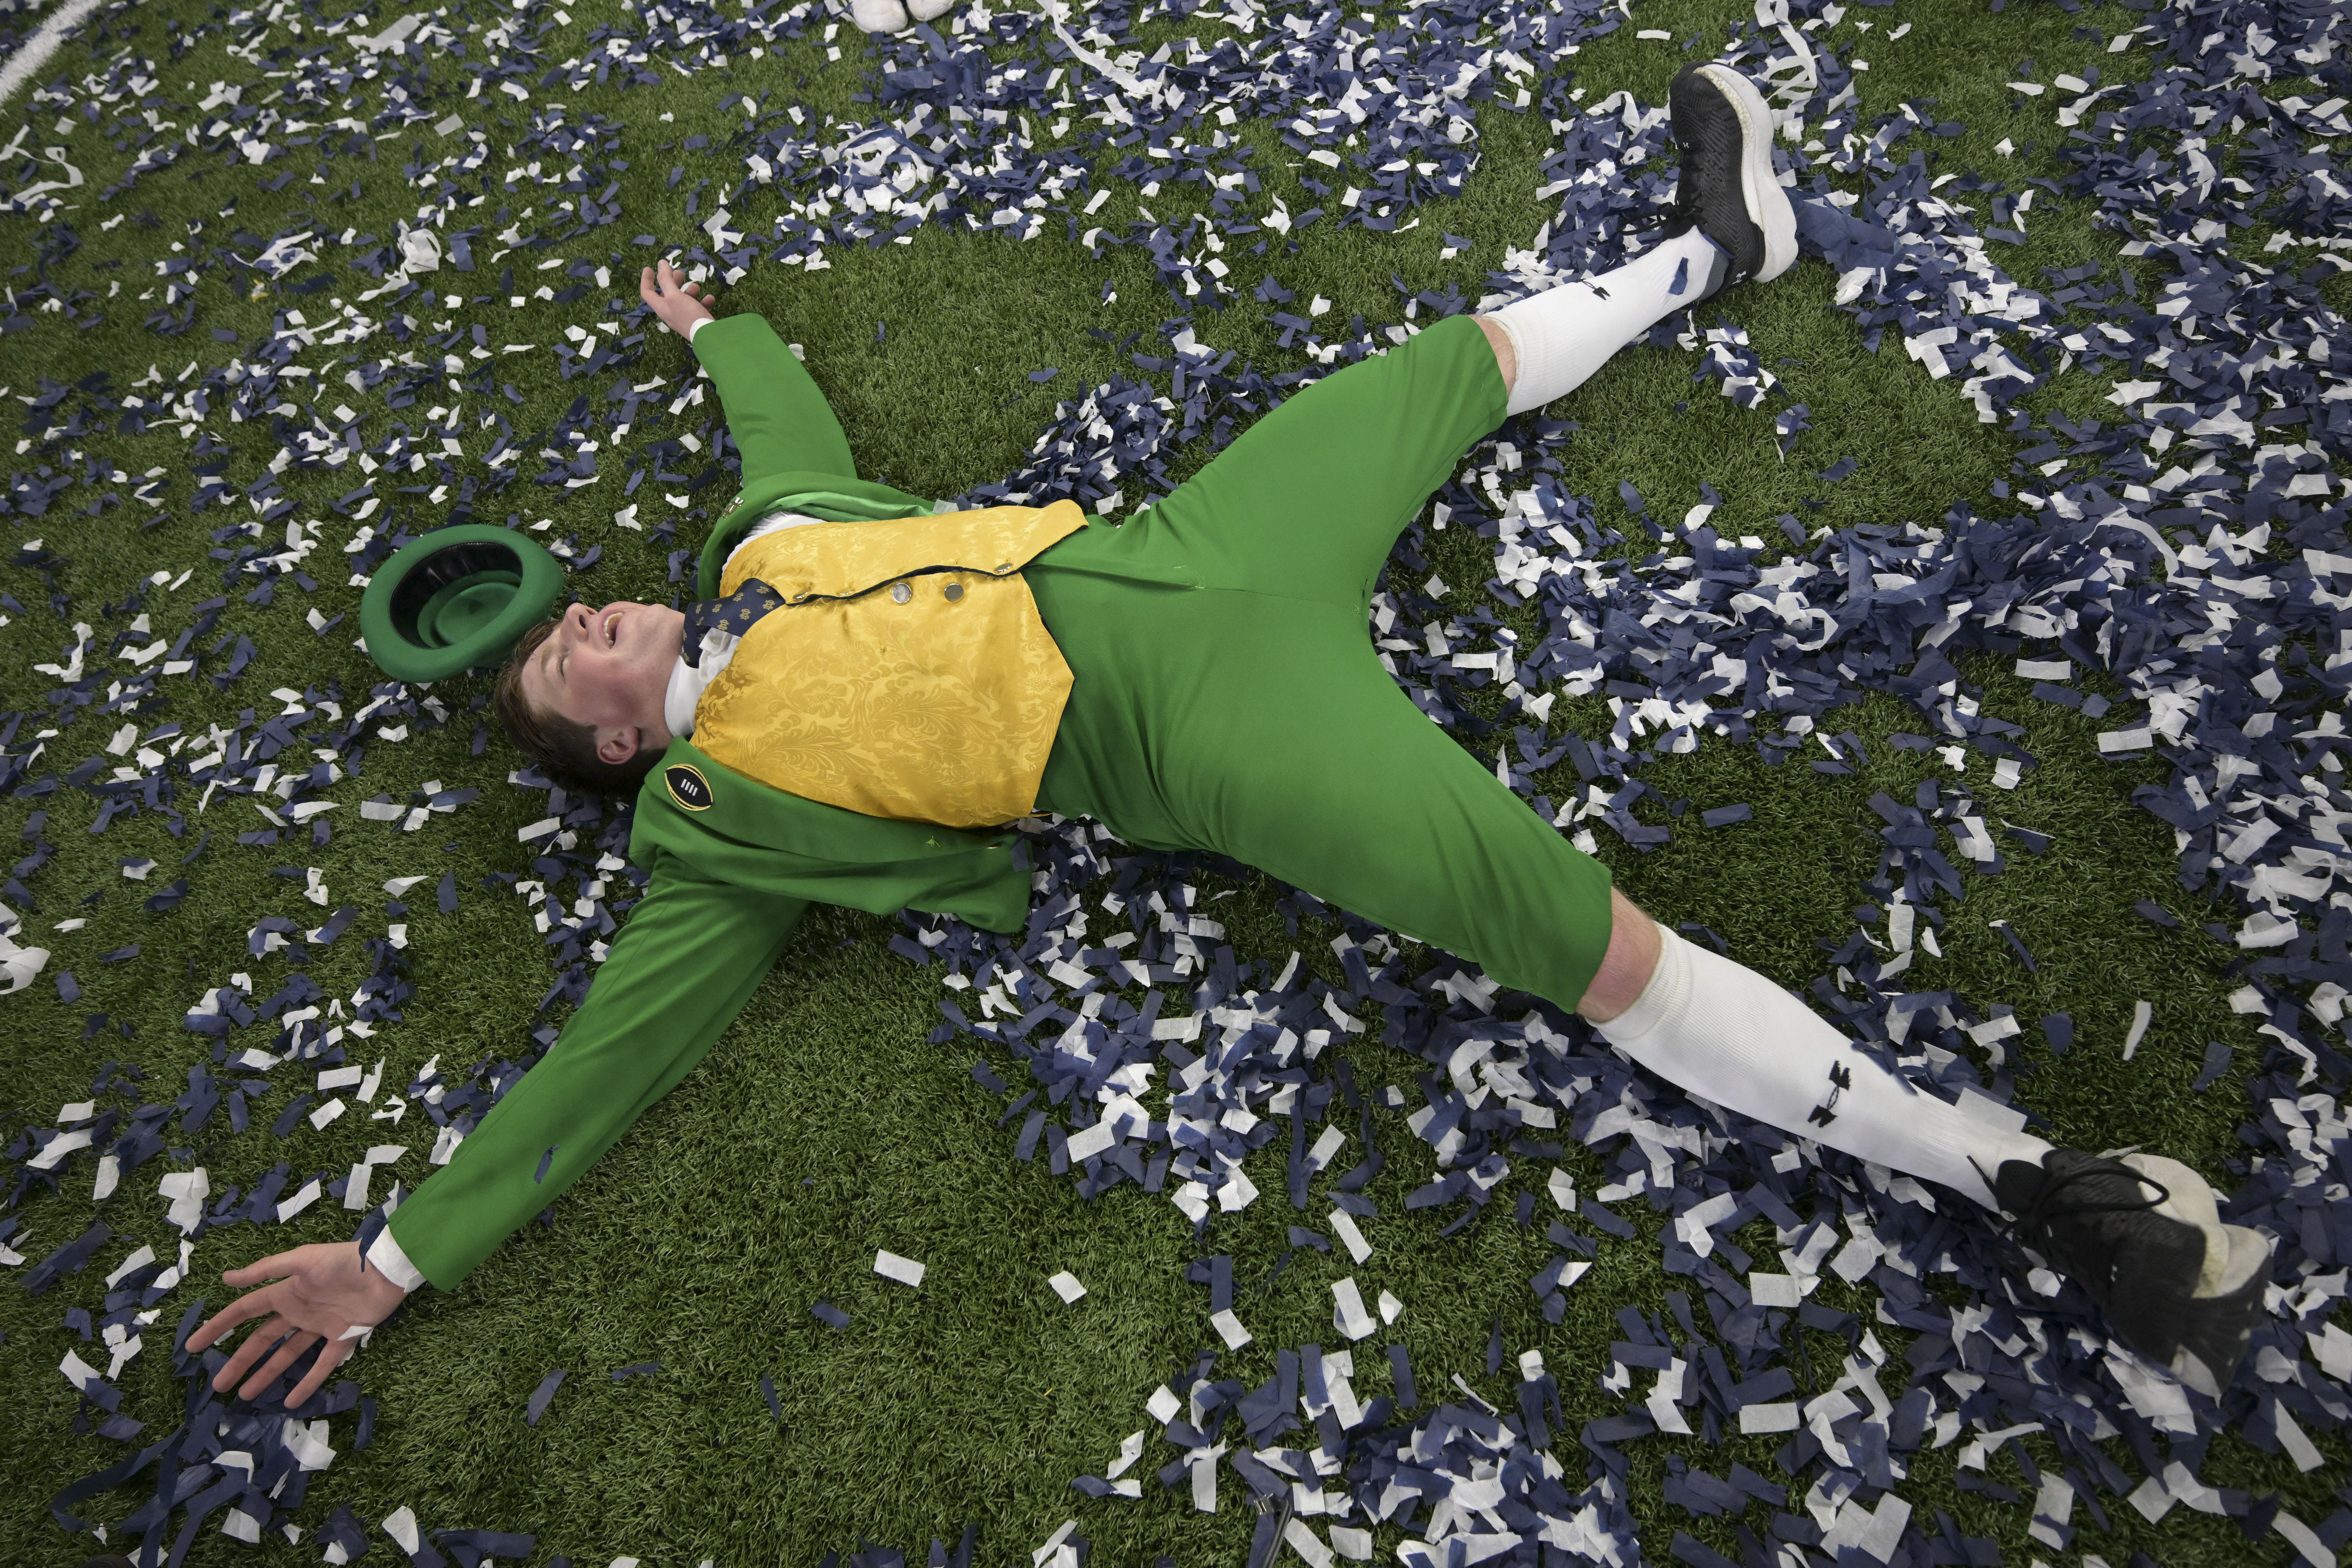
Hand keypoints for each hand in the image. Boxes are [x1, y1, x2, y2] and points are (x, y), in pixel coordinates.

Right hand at [185, 1240, 409, 1407]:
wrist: (385, 1268)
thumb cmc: (341, 1261)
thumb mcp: (300, 1260)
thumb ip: (265, 1270)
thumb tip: (226, 1278)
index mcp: (286, 1293)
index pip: (244, 1313)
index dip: (219, 1327)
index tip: (193, 1345)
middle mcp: (299, 1312)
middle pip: (262, 1340)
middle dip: (239, 1361)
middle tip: (218, 1385)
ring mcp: (320, 1327)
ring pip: (287, 1355)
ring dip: (266, 1375)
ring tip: (245, 1396)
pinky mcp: (344, 1338)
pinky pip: (322, 1364)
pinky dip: (307, 1383)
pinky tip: (291, 1401)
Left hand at [639, 257, 720, 337]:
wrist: (708, 336)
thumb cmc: (688, 315)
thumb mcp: (674, 295)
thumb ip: (666, 279)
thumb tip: (661, 263)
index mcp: (661, 307)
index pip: (647, 292)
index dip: (646, 279)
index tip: (649, 267)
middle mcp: (670, 312)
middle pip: (666, 293)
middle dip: (672, 281)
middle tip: (679, 272)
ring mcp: (683, 316)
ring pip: (683, 298)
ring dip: (689, 290)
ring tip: (697, 286)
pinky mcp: (696, 320)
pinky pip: (698, 307)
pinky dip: (703, 301)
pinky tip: (709, 298)